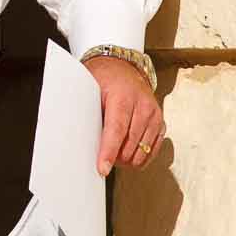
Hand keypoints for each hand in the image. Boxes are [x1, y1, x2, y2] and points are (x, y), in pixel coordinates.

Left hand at [85, 55, 163, 174]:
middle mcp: (142, 105)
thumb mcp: (89, 88)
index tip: (103, 168)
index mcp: (122, 96)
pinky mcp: (160, 122)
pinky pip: (154, 148)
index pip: (116, 129)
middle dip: (117, 158)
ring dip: (128, 159)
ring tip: (115, 156)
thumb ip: (86, 110)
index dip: (109, 151)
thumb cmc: (103, 78)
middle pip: (130, 144)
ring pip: (143, 149)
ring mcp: (154, 114)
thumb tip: (75, 136)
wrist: (123, 67)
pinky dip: (142, 157)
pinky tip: (130, 156)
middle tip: (103, 160)